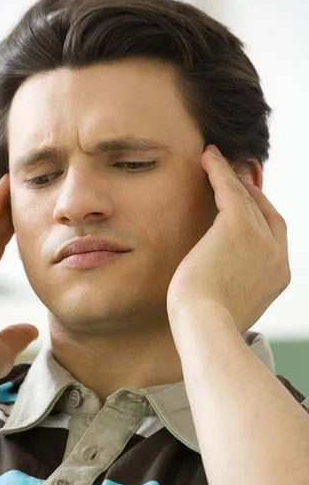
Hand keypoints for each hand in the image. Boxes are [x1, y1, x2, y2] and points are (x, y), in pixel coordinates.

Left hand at [166, 145, 290, 333]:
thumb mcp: (231, 304)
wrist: (205, 328)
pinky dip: (218, 170)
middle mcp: (276, 254)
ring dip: (231, 175)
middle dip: (250, 190)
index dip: (260, 213)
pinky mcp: (238, 227)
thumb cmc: (206, 324)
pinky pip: (228, 189)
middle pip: (264, 211)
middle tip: (233, 174)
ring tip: (216, 160)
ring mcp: (261, 239)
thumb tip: (222, 281)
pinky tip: (207, 156)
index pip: (273, 234)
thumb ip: (236, 286)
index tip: (245, 201)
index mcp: (279, 275)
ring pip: (246, 198)